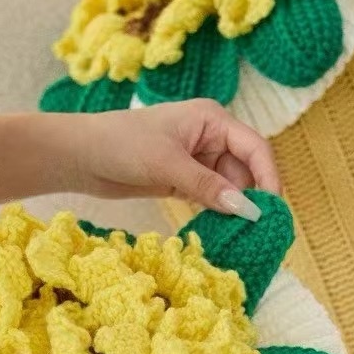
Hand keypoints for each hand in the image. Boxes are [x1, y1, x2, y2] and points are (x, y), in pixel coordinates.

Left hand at [62, 99, 281, 219]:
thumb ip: (208, 187)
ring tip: (240, 234)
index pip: (255, 147)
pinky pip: (213, 197)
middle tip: (258, 231)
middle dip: (252, 197)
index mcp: (212, 119)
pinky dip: (218, 212)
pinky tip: (221, 230)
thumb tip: (246, 210)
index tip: (272, 210)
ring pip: (230, 186)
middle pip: (246, 169)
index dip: (268, 177)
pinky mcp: (185, 180)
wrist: (81, 156)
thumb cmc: (121, 145)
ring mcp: (198, 159)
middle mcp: (210, 136)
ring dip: (234, 208)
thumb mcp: (168, 165)